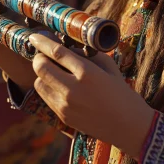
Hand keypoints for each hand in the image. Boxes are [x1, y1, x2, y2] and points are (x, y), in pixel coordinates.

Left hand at [29, 34, 154, 158]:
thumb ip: (87, 54)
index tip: (34, 37)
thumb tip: (66, 47)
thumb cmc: (121, 93)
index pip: (56, 52)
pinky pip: (45, 97)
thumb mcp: (109, 67)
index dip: (42, 42)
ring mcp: (65, 105)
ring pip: (39, 83)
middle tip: (43, 55)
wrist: (128, 127)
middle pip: (41, 68)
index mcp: (87, 73)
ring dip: (42, 74)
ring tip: (54, 72)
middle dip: (39, 58)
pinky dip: (48, 88)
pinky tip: (59, 86)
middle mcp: (73, 89)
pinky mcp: (62, 116)